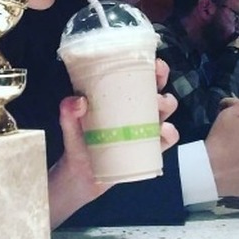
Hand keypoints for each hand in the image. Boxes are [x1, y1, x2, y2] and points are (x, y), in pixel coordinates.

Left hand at [48, 59, 177, 227]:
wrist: (81, 175)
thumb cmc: (78, 143)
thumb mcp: (70, 124)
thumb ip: (68, 112)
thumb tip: (78, 100)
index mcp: (119, 97)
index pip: (138, 76)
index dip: (149, 66)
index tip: (153, 62)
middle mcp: (136, 109)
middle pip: (157, 88)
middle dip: (162, 80)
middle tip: (155, 85)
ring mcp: (145, 128)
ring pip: (166, 110)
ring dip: (166, 104)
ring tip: (157, 106)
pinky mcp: (149, 148)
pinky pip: (167, 139)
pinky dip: (169, 133)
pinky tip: (162, 130)